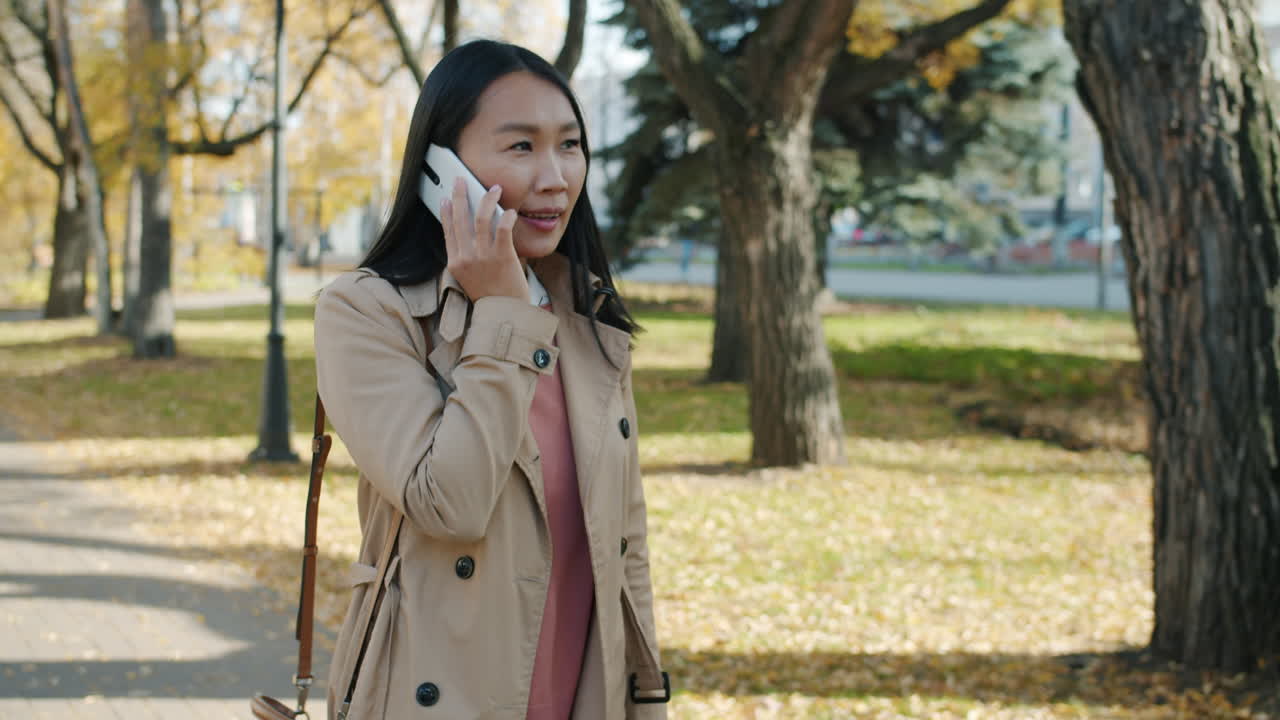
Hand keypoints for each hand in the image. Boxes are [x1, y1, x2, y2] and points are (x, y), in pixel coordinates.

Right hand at [440, 178, 526, 300]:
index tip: (447, 197)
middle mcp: (466, 257)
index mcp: (455, 262)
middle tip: (462, 180)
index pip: (448, 230)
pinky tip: (510, 211)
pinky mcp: (503, 256)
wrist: (505, 314)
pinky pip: (503, 229)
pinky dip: (506, 216)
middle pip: (461, 218)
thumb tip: (472, 231)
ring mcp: (484, 256)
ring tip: (494, 189)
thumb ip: (466, 257)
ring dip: (487, 199)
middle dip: (461, 195)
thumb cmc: (490, 296)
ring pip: (482, 219)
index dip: (447, 211)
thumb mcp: (469, 278)